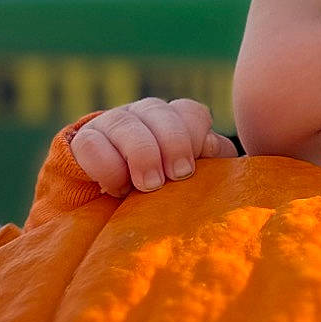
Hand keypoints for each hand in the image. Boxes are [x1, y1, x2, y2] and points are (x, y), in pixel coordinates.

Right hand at [69, 98, 236, 197]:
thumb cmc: (159, 194)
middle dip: (171, 143)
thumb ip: (209, 167)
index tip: (190, 169)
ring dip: (142, 153)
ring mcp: (111, 125)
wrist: (100, 210)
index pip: (190, 112)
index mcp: (173, 122)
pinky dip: (107, 166)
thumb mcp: (187, 182)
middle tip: (175, 177)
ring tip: (148, 186)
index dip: (193, 135)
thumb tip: (238, 167)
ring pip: (127, 122)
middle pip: (159, 111)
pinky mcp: (81, 143)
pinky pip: (93, 144)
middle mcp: (143, 116)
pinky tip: (115, 189)